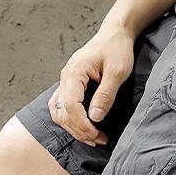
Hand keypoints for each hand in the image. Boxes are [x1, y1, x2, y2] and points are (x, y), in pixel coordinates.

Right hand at [49, 23, 134, 145]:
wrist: (115, 34)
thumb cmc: (117, 49)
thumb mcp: (117, 72)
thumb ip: (105, 95)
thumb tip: (95, 117)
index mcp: (75, 72)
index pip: (70, 106)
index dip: (83, 125)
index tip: (98, 136)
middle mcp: (65, 77)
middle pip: (62, 112)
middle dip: (79, 130)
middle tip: (98, 140)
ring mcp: (65, 81)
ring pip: (58, 112)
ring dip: (72, 128)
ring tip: (91, 137)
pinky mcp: (69, 84)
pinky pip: (60, 106)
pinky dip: (69, 120)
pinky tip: (82, 127)